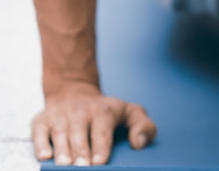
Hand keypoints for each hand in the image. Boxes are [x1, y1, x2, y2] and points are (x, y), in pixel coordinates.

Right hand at [32, 83, 156, 165]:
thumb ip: (144, 126)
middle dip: (81, 151)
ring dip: (62, 150)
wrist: (74, 92)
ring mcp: (60, 116)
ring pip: (60, 133)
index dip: (101, 147)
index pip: (102, 130)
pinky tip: (45, 156)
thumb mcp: (130, 112)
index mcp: (103, 111)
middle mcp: (80, 112)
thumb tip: (138, 143)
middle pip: (79, 133)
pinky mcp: (42, 120)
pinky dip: (40, 143)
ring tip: (64, 166)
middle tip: (82, 167)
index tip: (100, 162)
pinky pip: (39, 132)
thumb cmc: (106, 111)